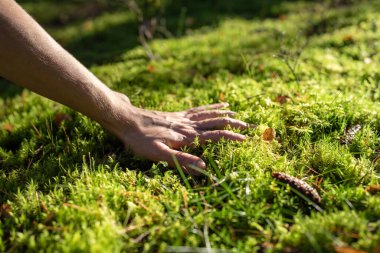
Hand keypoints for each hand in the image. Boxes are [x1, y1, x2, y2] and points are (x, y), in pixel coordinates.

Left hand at [105, 93, 250, 173]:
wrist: (127, 120)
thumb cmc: (140, 140)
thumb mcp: (158, 154)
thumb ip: (181, 160)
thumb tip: (203, 167)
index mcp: (186, 136)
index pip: (214, 135)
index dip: (231, 137)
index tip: (245, 139)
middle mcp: (187, 125)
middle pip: (215, 122)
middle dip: (233, 124)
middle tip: (248, 125)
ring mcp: (182, 118)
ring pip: (208, 114)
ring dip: (224, 114)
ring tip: (237, 113)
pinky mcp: (176, 114)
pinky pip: (197, 109)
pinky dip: (209, 107)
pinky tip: (215, 105)